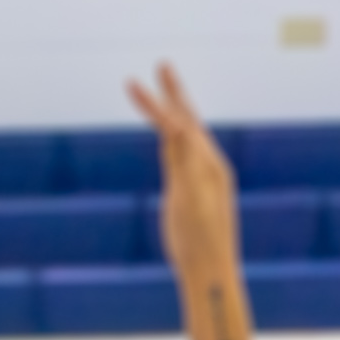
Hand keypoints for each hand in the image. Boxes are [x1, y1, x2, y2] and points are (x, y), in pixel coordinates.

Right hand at [127, 65, 240, 297]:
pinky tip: (169, 137)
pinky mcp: (190, 196)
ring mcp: (200, 181)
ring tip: (165, 94)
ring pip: (184, 139)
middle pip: (187, 121)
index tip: (130, 83)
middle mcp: (207, 166)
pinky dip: (172, 140)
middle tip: (163, 66)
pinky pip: (180, 159)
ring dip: (173, 114)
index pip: (177, 123)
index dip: (154, 104)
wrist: (209, 273)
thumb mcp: (189, 198)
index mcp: (208, 163)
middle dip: (173, 94)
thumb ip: (184, 160)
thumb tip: (181, 126)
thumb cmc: (199, 241)